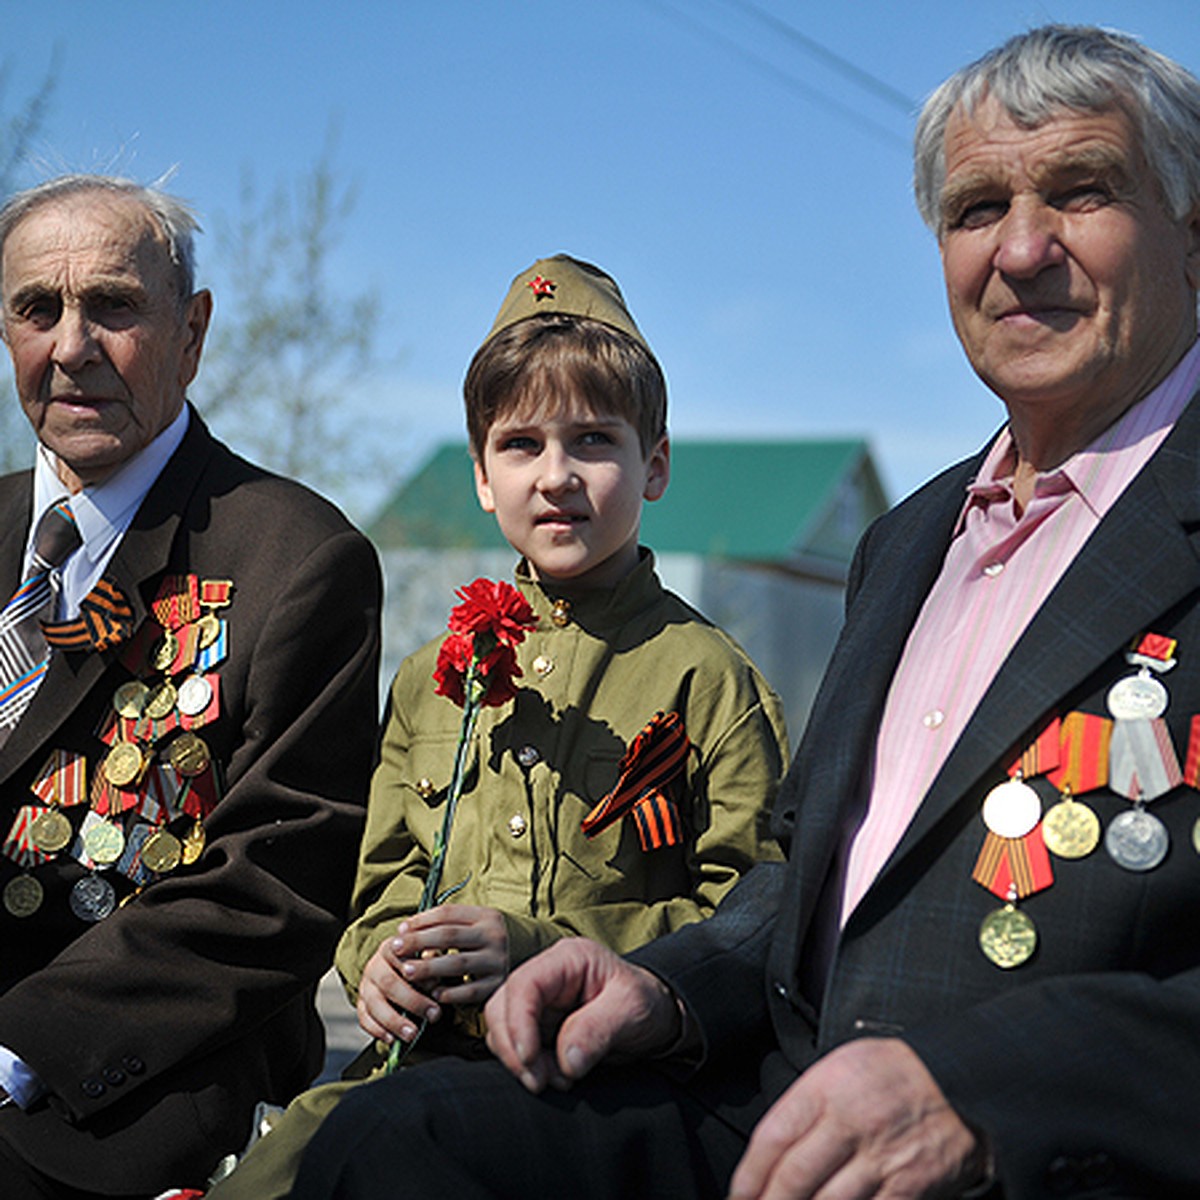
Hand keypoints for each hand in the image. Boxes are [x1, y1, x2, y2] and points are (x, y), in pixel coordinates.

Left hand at [355, 904, 508, 1042]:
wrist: (523, 956)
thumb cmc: (484, 941)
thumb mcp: (473, 925)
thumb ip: (446, 926)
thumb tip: (406, 931)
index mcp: (486, 916)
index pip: (448, 914)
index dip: (421, 920)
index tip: (400, 930)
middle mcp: (494, 936)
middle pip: (450, 936)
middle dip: (419, 942)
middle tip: (396, 948)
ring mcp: (497, 960)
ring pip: (458, 963)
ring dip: (429, 967)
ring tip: (407, 971)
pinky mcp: (498, 984)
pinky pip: (471, 991)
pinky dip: (451, 993)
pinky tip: (434, 994)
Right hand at [356, 936, 438, 1043]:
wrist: (397, 970)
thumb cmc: (416, 964)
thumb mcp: (425, 956)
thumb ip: (432, 963)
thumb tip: (437, 974)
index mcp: (392, 948)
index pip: (400, 955)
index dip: (417, 970)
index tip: (435, 982)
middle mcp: (375, 966)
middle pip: (389, 983)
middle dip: (413, 1001)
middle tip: (433, 1014)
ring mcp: (365, 986)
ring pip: (375, 1004)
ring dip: (395, 1022)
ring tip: (413, 1034)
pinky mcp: (361, 1005)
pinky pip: (365, 1019)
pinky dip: (378, 1031)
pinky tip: (392, 1039)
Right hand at [484, 938, 680, 1093]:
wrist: (655, 1018)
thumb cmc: (647, 1003)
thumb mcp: (631, 1010)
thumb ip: (598, 1030)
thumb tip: (566, 1061)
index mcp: (567, 959)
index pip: (525, 985)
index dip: (518, 1024)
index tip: (529, 1061)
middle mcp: (547, 976)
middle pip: (503, 1006)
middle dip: (513, 1047)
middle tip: (540, 1080)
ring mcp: (541, 1001)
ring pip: (503, 1028)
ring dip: (520, 1060)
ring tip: (555, 1079)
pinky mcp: (540, 1025)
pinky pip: (516, 1045)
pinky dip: (528, 1066)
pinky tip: (556, 1076)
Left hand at [728, 1039, 984, 1199]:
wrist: (959, 1080)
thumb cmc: (894, 1072)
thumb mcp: (841, 1065)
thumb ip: (807, 1104)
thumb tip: (773, 1152)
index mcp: (826, 1088)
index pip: (773, 1137)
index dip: (749, 1175)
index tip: (739, 1195)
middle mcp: (850, 1122)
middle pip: (794, 1177)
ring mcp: (880, 1158)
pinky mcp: (909, 1186)